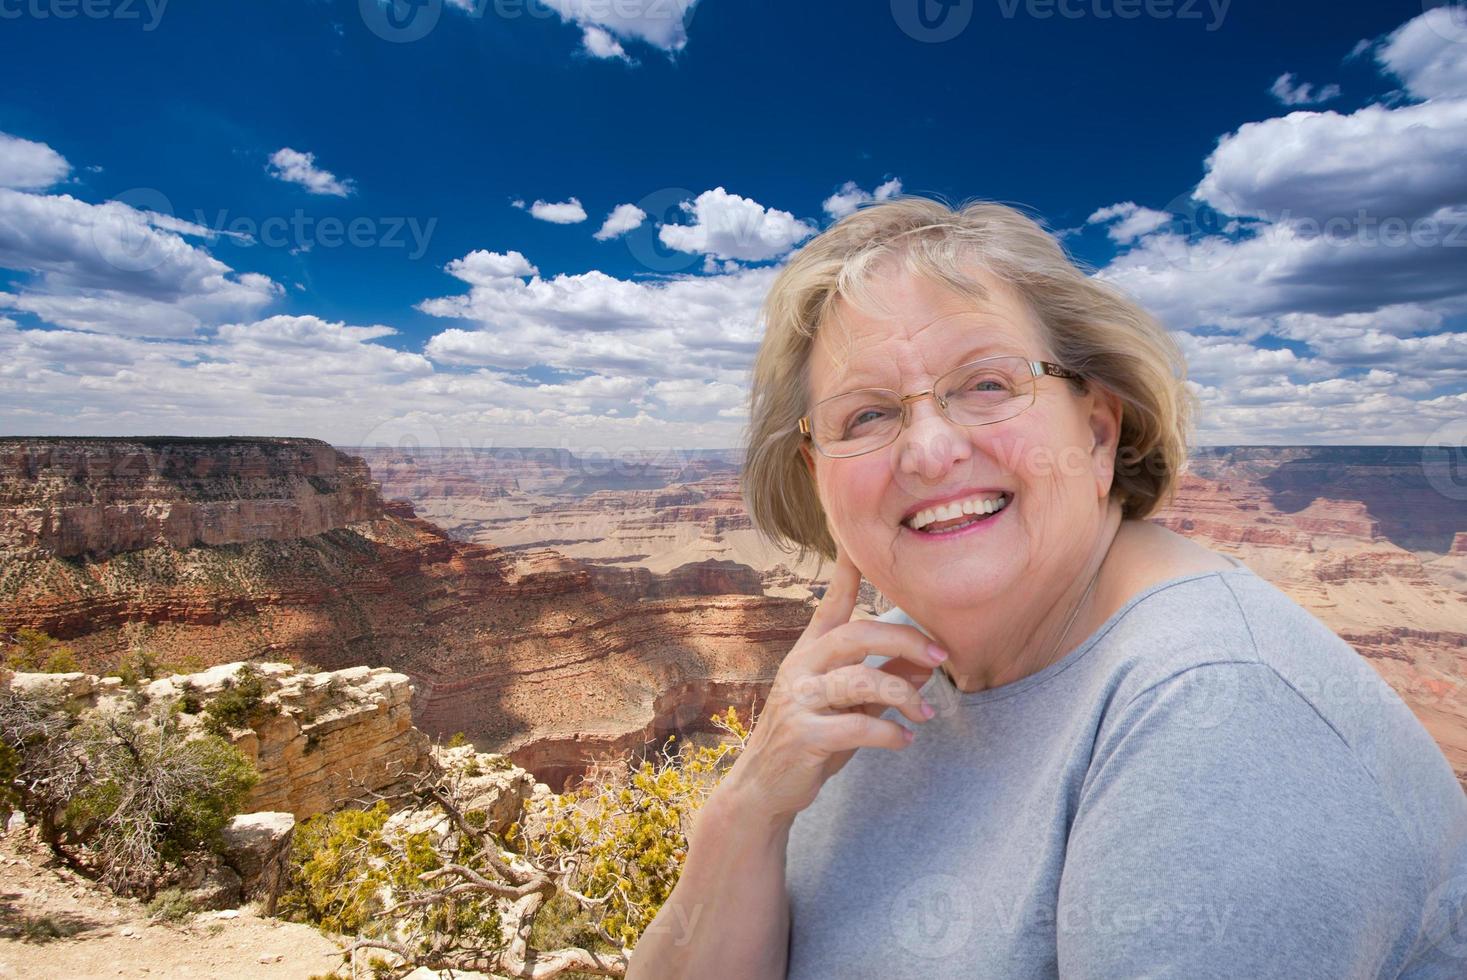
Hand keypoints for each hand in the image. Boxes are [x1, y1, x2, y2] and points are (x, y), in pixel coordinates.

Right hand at [719, 545, 946, 826]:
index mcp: (811, 651)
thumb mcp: (848, 705)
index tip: (858, 539)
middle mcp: (801, 667)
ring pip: (859, 681)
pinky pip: (856, 726)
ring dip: (903, 695)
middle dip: (905, 641)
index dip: (847, 571)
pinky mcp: (804, 736)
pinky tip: (904, 740)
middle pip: (857, 636)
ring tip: (925, 714)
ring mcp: (799, 701)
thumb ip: (885, 680)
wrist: (763, 787)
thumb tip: (928, 660)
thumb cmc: (812, 737)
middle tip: (941, 655)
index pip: (832, 603)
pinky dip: (889, 733)